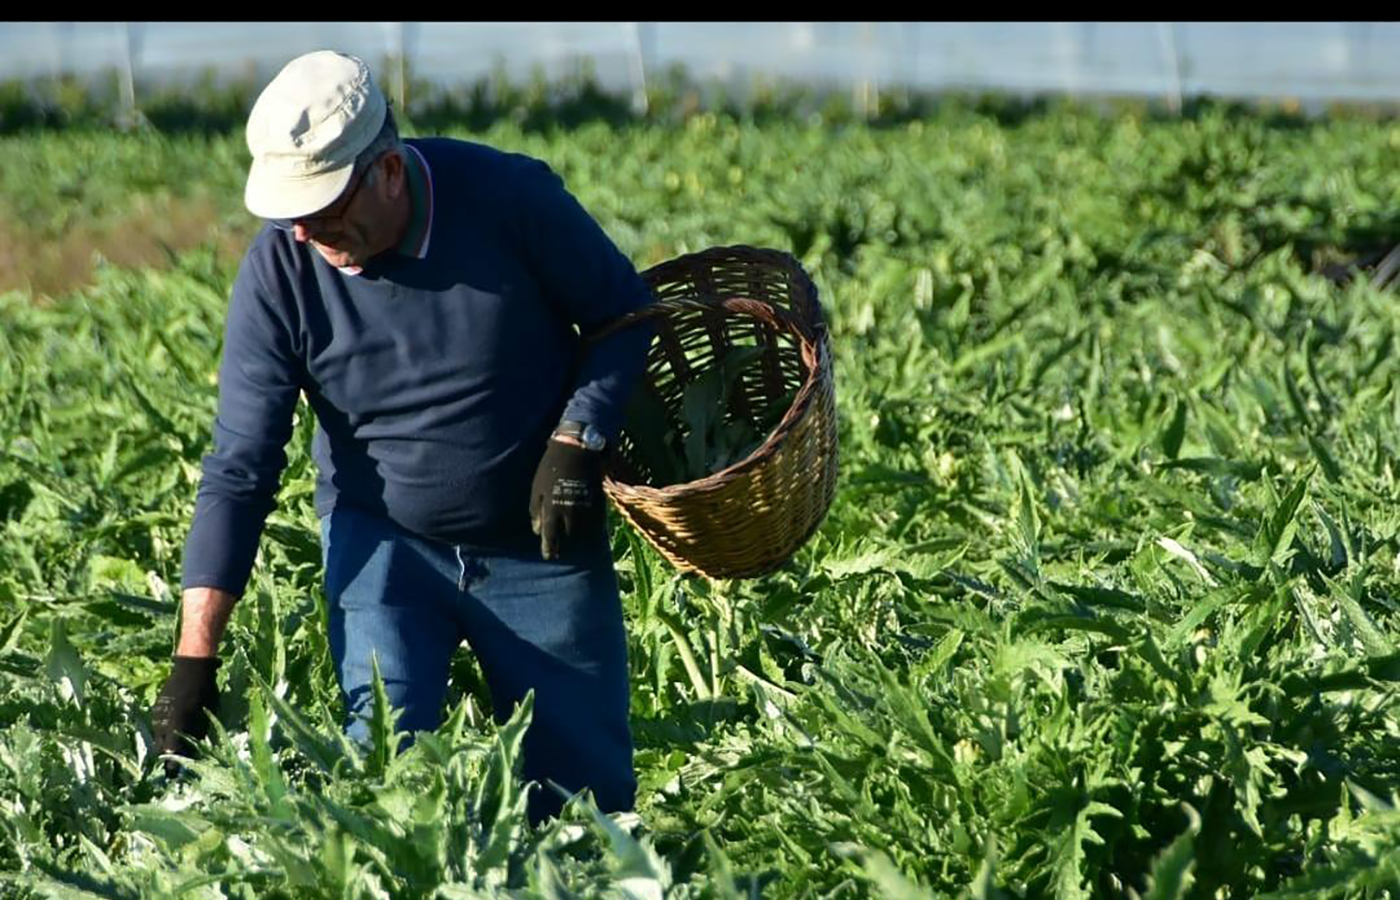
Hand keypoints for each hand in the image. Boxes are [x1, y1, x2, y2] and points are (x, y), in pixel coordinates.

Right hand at [150, 656, 220, 777]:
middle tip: (173, 766)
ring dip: (164, 745)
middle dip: (167, 758)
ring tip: (172, 751)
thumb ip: (198, 733)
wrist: (191, 668)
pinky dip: (163, 732)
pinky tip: (170, 733)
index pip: (172, 753)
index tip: (175, 776)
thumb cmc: (206, 691)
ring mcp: (158, 715)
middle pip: (161, 748)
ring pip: (157, 737)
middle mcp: (164, 722)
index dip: (173, 766)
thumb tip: (193, 751)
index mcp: (179, 726)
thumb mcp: (207, 715)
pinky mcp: (156, 708)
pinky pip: (157, 725)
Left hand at [529, 436, 603, 559]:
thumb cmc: (550, 468)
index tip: (549, 556)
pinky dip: (591, 529)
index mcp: (553, 508)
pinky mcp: (596, 502)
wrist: (575, 451)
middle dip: (564, 546)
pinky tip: (587, 532)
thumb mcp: (537, 488)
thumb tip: (537, 530)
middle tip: (561, 552)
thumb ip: (536, 510)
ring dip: (578, 539)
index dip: (550, 548)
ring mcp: (585, 508)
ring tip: (573, 543)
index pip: (551, 536)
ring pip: (584, 532)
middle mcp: (570, 512)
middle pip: (569, 538)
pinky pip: (595, 522)